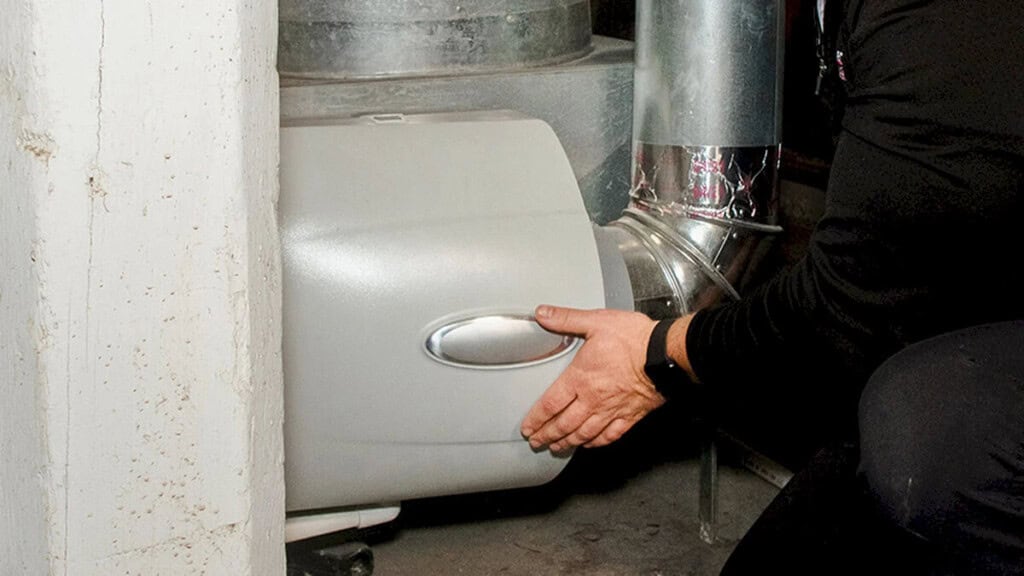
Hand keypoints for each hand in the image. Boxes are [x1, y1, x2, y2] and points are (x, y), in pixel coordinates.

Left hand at [521, 305, 665, 452]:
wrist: (665, 353)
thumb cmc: (634, 338)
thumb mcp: (597, 321)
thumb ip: (567, 319)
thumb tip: (542, 313)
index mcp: (581, 378)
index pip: (551, 404)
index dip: (537, 418)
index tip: (529, 427)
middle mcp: (593, 399)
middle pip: (564, 424)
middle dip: (548, 435)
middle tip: (537, 442)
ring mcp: (612, 410)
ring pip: (584, 433)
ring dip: (568, 442)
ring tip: (557, 447)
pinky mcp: (630, 415)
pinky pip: (610, 435)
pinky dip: (596, 442)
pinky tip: (590, 444)